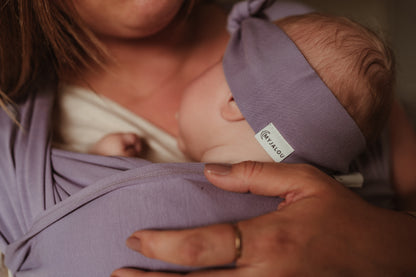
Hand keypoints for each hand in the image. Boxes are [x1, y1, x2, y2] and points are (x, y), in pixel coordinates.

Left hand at [89, 132, 142, 156]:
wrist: (92, 162)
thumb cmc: (110, 159)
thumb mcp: (126, 157)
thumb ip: (133, 152)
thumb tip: (134, 150)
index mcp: (120, 137)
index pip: (134, 136)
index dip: (138, 145)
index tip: (137, 153)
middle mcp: (113, 135)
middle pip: (127, 138)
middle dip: (131, 146)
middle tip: (130, 155)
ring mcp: (106, 138)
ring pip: (120, 140)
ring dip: (123, 147)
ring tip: (122, 157)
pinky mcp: (101, 143)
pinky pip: (112, 143)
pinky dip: (116, 148)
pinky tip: (113, 156)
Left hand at [112, 162, 415, 276]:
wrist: (384, 257)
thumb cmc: (341, 216)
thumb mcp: (303, 181)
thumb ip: (253, 175)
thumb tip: (208, 173)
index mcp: (268, 240)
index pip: (199, 246)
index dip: (160, 246)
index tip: (135, 240)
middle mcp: (265, 276)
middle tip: (118, 275)